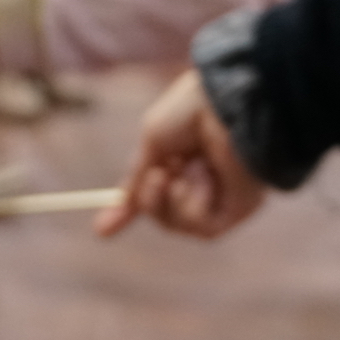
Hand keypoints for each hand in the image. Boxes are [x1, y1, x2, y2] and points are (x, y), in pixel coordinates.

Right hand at [97, 68, 265, 239]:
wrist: (226, 107)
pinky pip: (204, 229)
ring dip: (171, 202)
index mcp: (180, 158)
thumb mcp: (152, 143)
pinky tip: (203, 179)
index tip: (101, 232)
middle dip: (150, 201)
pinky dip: (194, 207)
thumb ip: (139, 177)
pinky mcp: (238, 209)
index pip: (152, 193)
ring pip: (180, 224)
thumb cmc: (189, 114)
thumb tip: (120, 205)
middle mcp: (199, 179)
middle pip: (162, 214)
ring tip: (181, 173)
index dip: (127, 211)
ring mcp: (220, 196)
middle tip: (157, 177)